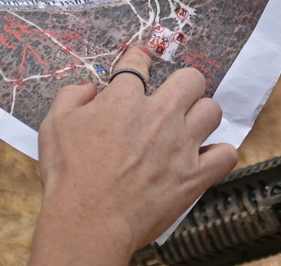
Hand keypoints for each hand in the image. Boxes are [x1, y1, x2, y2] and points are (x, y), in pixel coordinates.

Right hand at [29, 46, 237, 264]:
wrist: (87, 221)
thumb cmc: (68, 176)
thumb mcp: (54, 126)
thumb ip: (71, 96)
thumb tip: (88, 88)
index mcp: (125, 99)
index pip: (139, 63)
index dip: (139, 59)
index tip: (141, 62)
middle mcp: (160, 115)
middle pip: (191, 79)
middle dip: (183, 85)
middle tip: (172, 99)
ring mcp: (181, 144)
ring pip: (213, 110)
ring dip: (202, 117)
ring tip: (189, 128)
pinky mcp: (194, 175)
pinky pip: (226, 154)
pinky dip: (219, 155)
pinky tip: (205, 159)